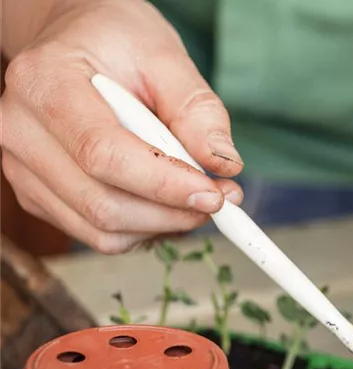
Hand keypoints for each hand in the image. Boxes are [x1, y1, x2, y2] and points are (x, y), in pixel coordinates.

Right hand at [0, 0, 242, 253]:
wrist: (79, 43)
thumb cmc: (119, 43)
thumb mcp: (165, 57)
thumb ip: (197, 110)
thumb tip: (225, 164)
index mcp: (43, 82)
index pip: (103, 154)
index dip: (163, 184)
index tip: (215, 194)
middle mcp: (20, 129)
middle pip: (102, 203)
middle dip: (173, 212)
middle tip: (223, 198)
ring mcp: (22, 167)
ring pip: (102, 230)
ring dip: (164, 225)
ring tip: (198, 197)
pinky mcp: (38, 195)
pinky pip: (98, 234)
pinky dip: (144, 229)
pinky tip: (166, 201)